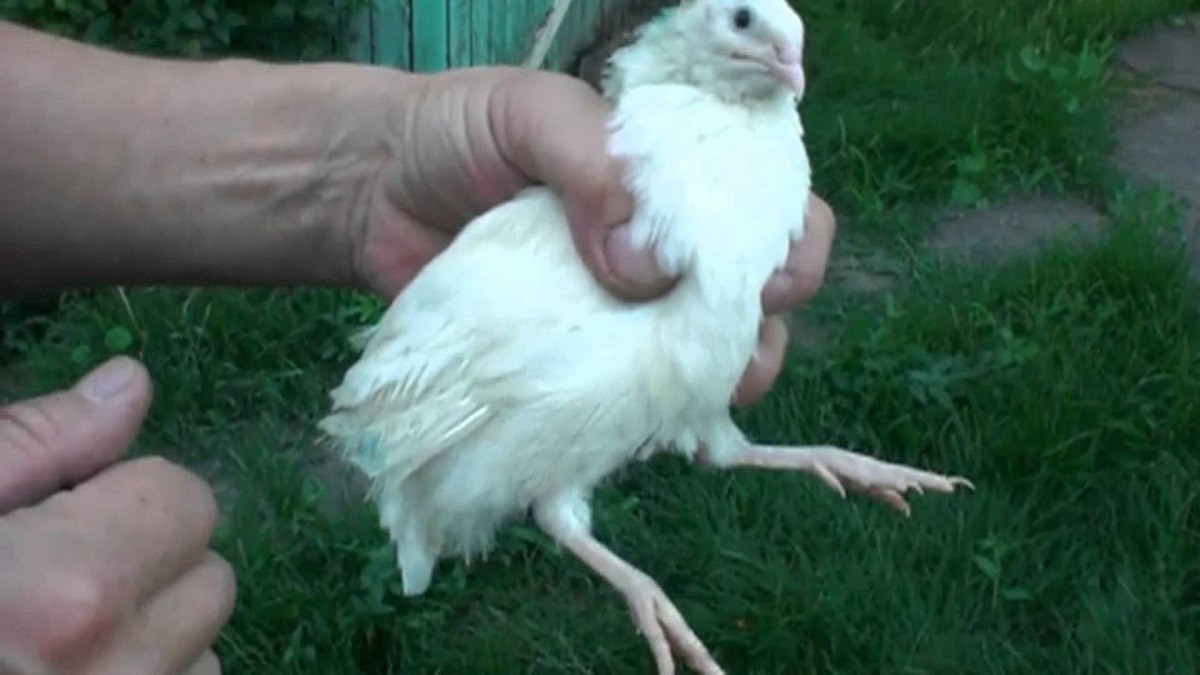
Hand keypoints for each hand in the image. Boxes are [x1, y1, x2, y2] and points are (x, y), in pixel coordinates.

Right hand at [0, 357, 234, 674]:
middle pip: (208, 577)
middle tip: (58, 581)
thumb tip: (129, 385)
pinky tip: (72, 674)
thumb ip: (34, 444)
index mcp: (64, 592)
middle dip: (146, 564)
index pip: (185, 500)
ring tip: (56, 640)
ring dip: (152, 633)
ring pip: (202, 648)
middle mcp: (115, 669)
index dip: (126, 495)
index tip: (66, 515)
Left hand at [349, 67, 836, 405]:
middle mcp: (668, 245)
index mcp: (678, 174)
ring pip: (707, 355)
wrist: (371, 192)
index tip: (759, 280)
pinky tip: (638, 427)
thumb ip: (595, 164)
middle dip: (759, 328)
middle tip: (725, 349)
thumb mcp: (532, 113)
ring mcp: (628, 308)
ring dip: (713, 382)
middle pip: (758, 293)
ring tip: (685, 398)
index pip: (771, 206)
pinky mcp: (581, 359)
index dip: (788, 246)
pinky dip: (645, 415)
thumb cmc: (461, 133)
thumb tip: (645, 267)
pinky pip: (634, 395)